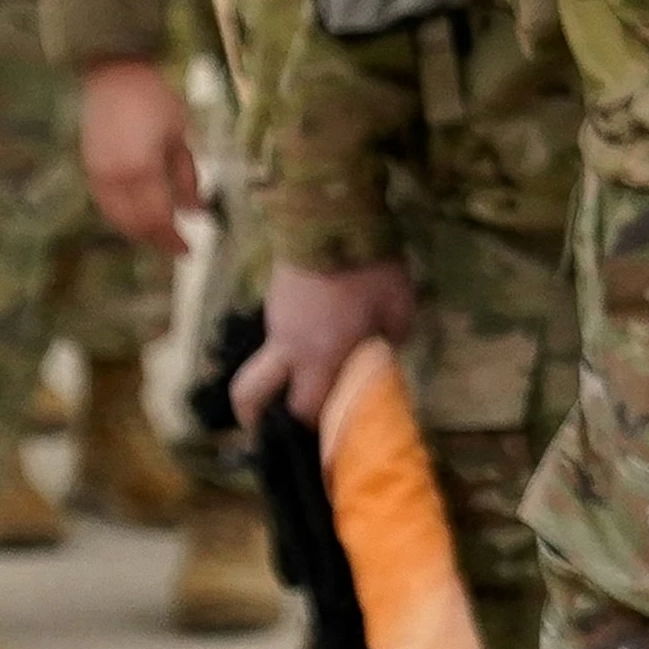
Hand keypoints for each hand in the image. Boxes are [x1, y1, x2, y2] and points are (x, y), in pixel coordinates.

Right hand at [75, 59, 198, 253]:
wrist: (115, 75)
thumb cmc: (154, 100)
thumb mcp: (180, 138)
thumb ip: (186, 178)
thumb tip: (196, 211)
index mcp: (142, 170)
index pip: (157, 219)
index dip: (173, 239)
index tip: (189, 250)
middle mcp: (115, 178)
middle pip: (136, 225)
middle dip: (158, 240)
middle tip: (178, 246)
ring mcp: (98, 174)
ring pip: (117, 219)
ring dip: (139, 232)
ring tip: (161, 235)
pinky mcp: (89, 169)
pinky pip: (106, 205)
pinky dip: (123, 218)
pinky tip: (138, 218)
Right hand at [229, 259, 413, 426]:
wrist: (330, 212)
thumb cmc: (370, 266)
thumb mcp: (398, 307)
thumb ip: (390, 340)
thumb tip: (381, 354)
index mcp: (320, 355)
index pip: (304, 409)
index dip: (311, 428)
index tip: (322, 436)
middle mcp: (288, 346)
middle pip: (249, 394)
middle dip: (254, 418)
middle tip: (272, 428)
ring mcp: (274, 321)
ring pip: (262, 363)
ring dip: (275, 379)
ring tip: (301, 381)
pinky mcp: (273, 298)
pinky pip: (275, 335)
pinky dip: (287, 347)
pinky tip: (314, 335)